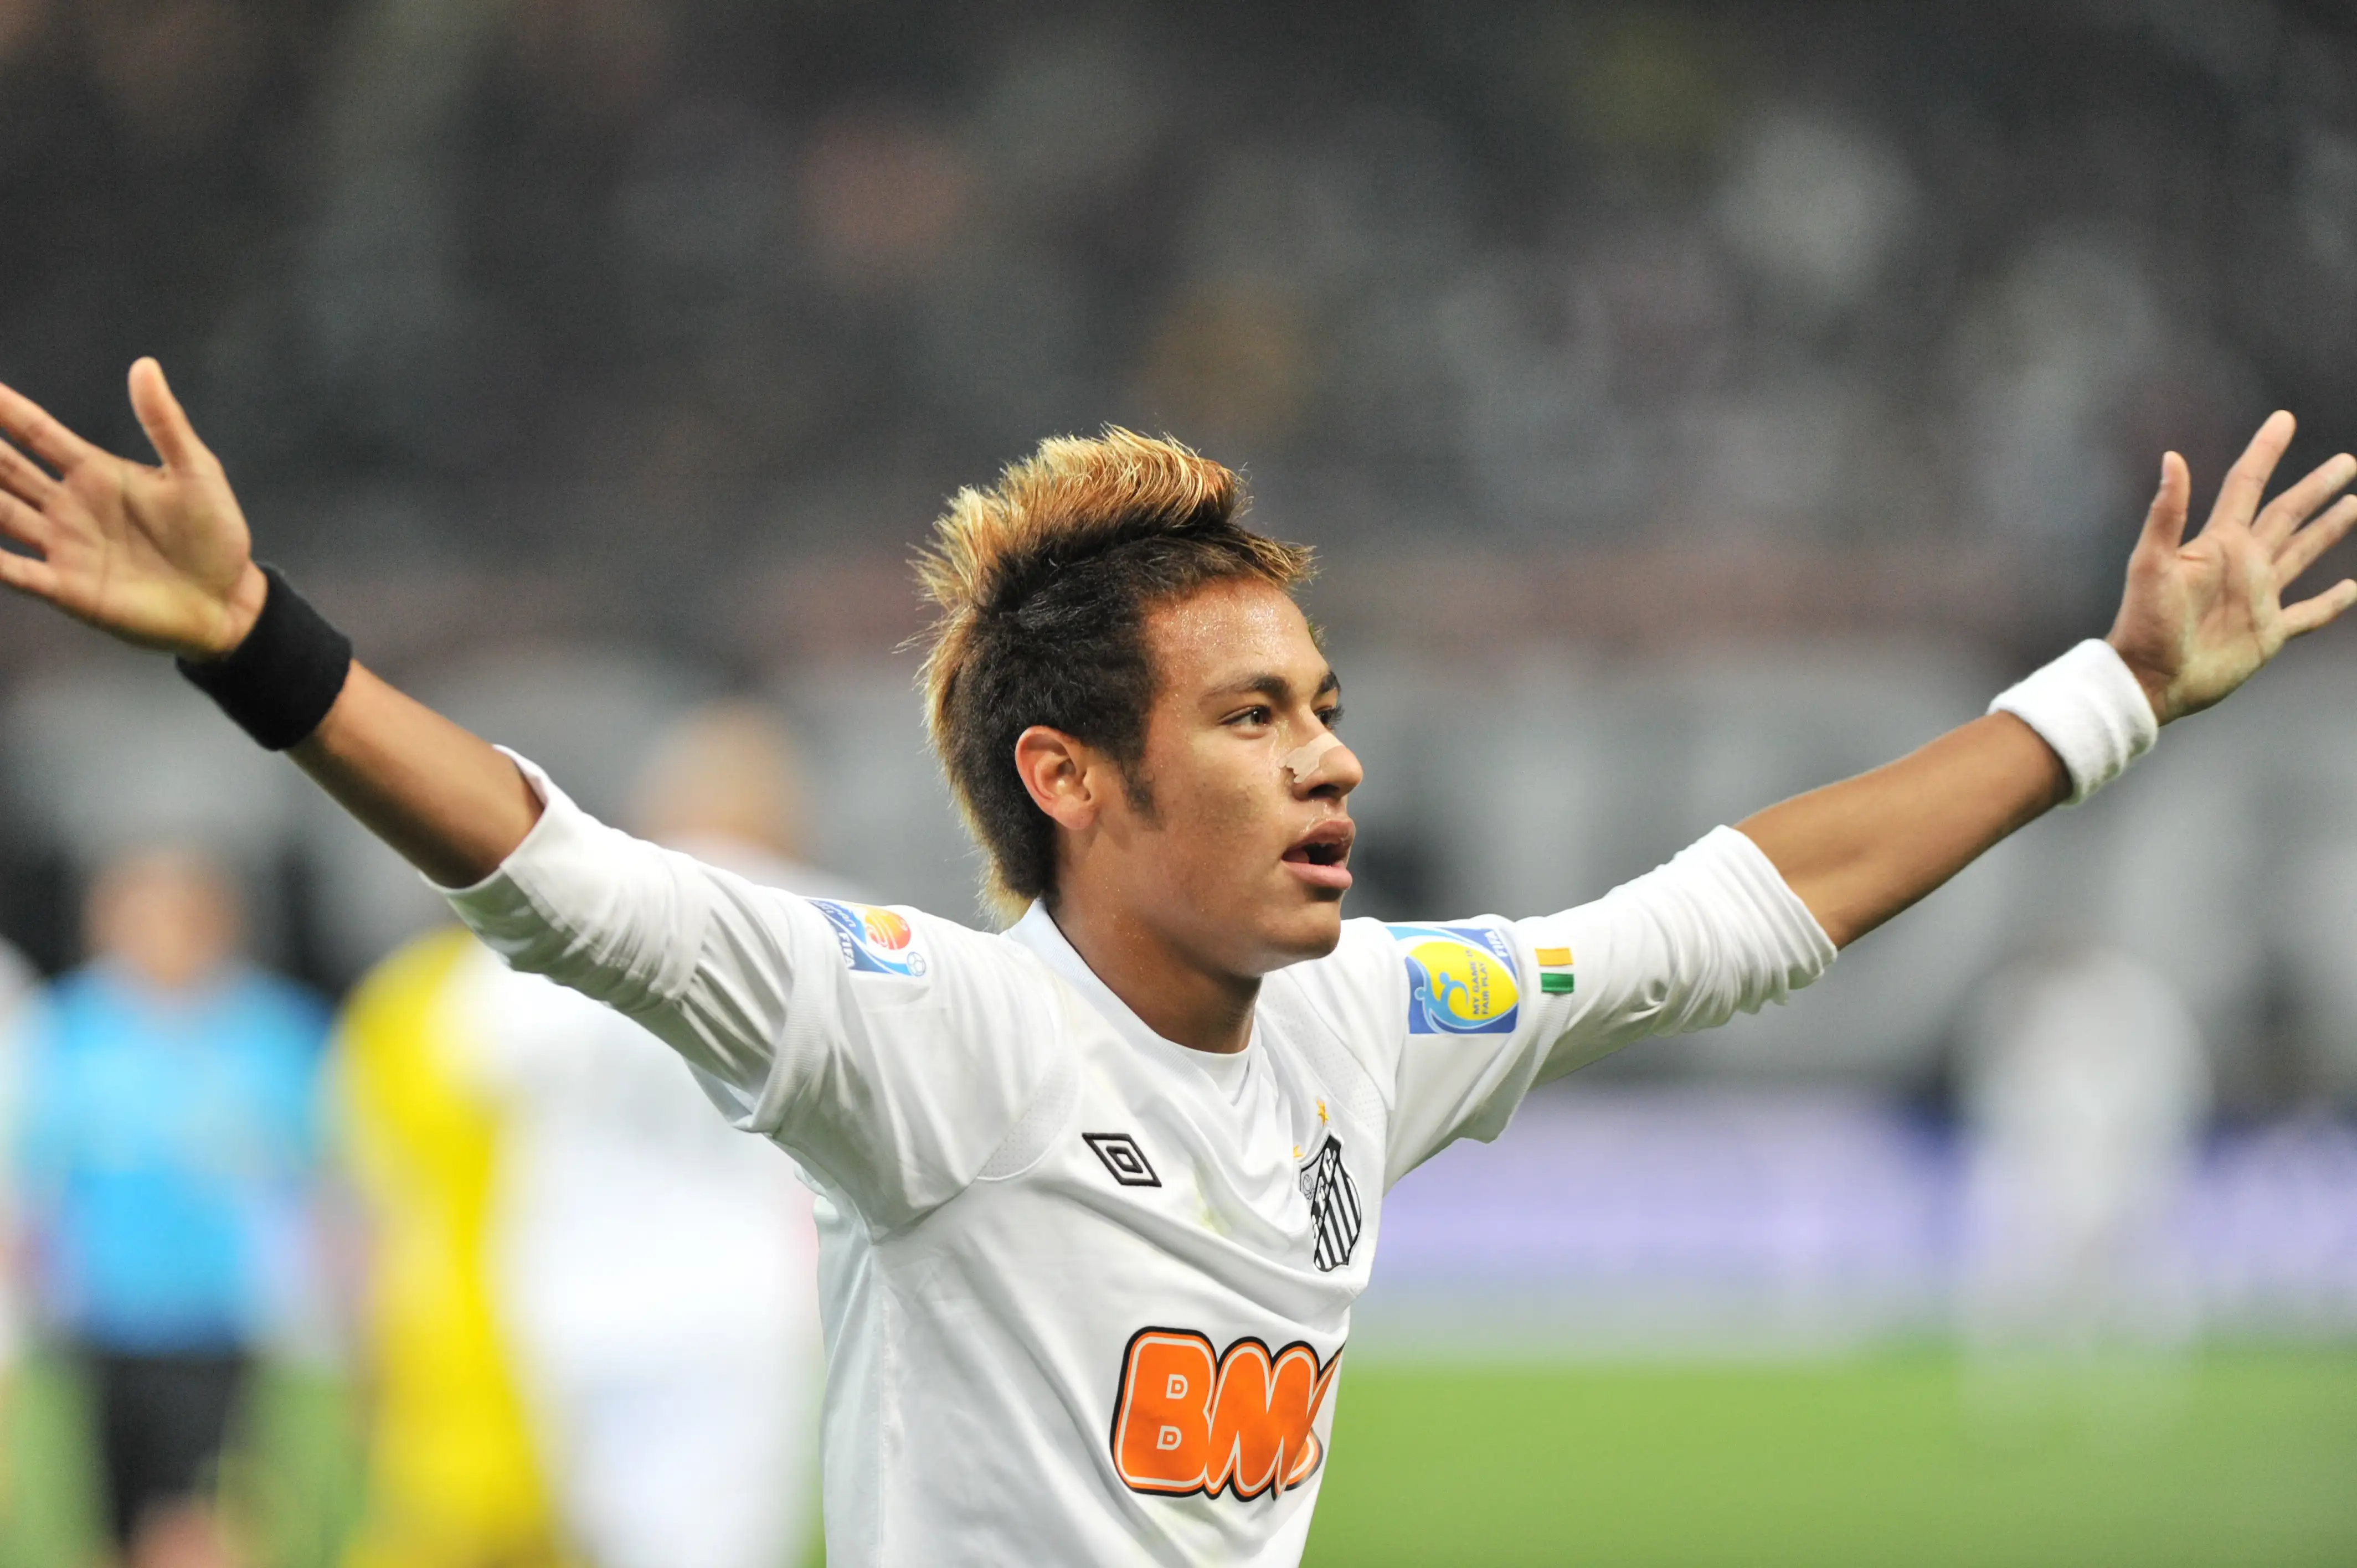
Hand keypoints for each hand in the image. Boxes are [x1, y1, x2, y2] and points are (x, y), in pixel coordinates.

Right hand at [0, 359, 266, 659]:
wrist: (228, 600)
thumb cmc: (215, 535)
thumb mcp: (196, 472)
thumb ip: (165, 423)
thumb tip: (144, 365)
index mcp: (93, 472)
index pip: (35, 432)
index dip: (4, 408)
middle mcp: (66, 506)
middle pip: (4, 468)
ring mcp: (61, 546)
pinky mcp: (65, 586)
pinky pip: (12, 570)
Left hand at [2106, 412, 2356, 723]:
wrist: (2149, 678)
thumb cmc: (2144, 622)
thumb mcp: (2151, 563)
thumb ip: (2167, 513)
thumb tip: (2172, 457)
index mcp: (2218, 543)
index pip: (2247, 485)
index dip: (2265, 451)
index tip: (2283, 419)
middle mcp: (2243, 564)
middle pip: (2287, 514)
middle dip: (2316, 487)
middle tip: (2346, 462)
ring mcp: (2258, 598)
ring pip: (2303, 554)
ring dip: (2327, 530)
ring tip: (2354, 505)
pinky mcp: (2268, 633)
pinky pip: (2309, 614)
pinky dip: (2332, 602)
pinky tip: (2352, 588)